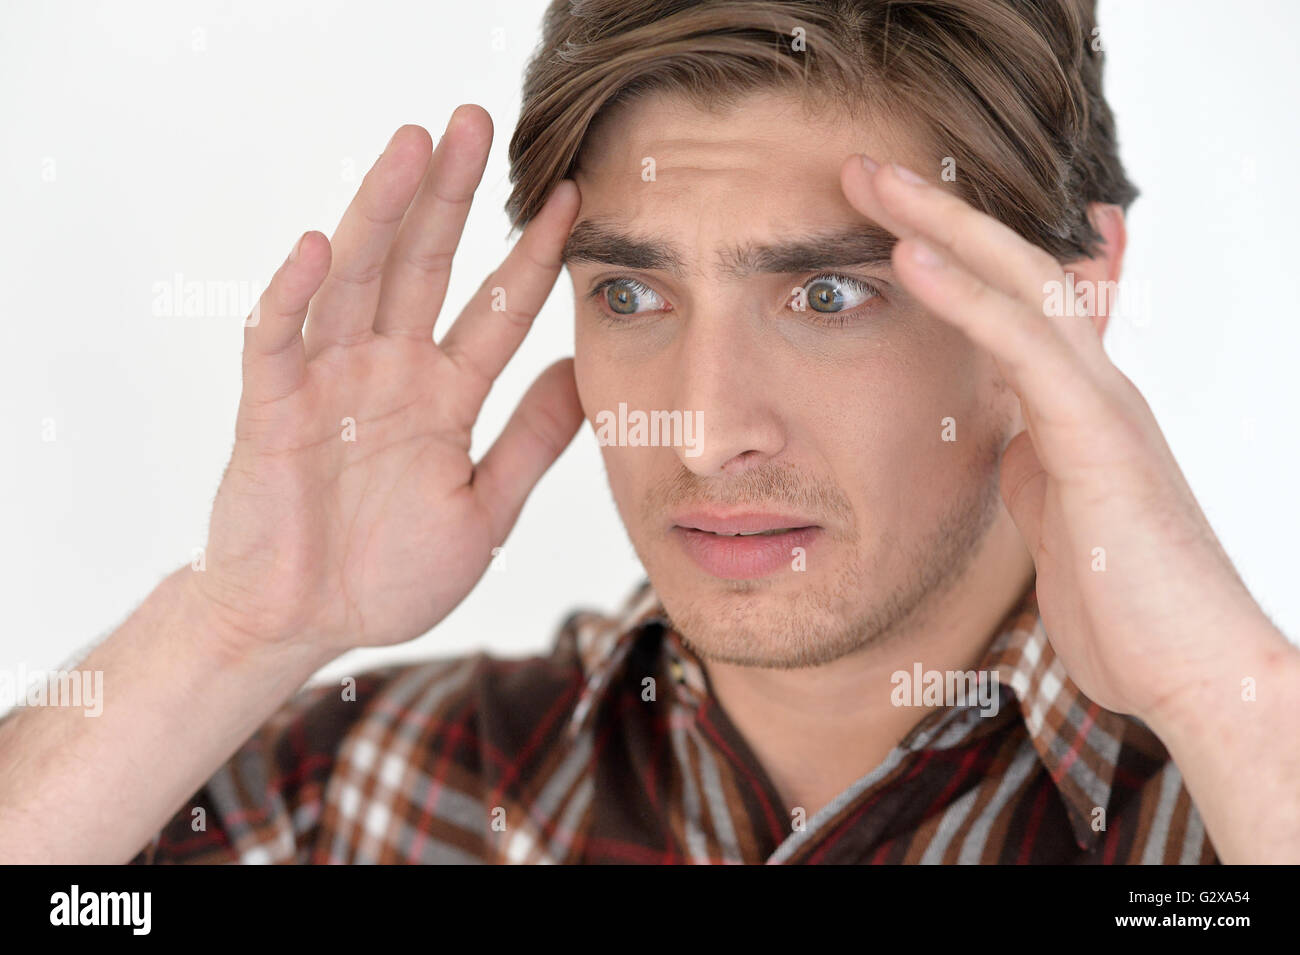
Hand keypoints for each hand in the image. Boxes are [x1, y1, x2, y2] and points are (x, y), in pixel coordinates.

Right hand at [190, 107, 582, 656]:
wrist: (306, 626)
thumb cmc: (388, 572)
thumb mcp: (484, 508)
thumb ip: (529, 442)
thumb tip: (583, 375)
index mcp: (444, 396)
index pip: (496, 310)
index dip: (532, 256)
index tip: (573, 200)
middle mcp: (389, 373)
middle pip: (423, 267)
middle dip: (450, 197)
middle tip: (477, 123)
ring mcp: (329, 384)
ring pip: (357, 282)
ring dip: (382, 214)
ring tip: (413, 147)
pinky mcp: (270, 409)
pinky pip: (279, 343)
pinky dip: (294, 296)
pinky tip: (319, 246)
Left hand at [839, 155, 1285, 724]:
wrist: (1195, 673)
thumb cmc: (1127, 606)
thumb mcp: (1056, 518)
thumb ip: (1030, 465)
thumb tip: (1001, 439)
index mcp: (1075, 408)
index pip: (1014, 305)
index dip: (951, 255)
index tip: (882, 220)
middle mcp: (1094, 389)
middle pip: (1017, 270)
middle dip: (939, 215)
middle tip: (867, 169)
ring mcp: (1103, 407)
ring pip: (1026, 284)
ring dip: (944, 226)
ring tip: (878, 180)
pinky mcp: (1101, 440)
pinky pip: (1025, 348)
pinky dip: (965, 296)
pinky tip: (912, 256)